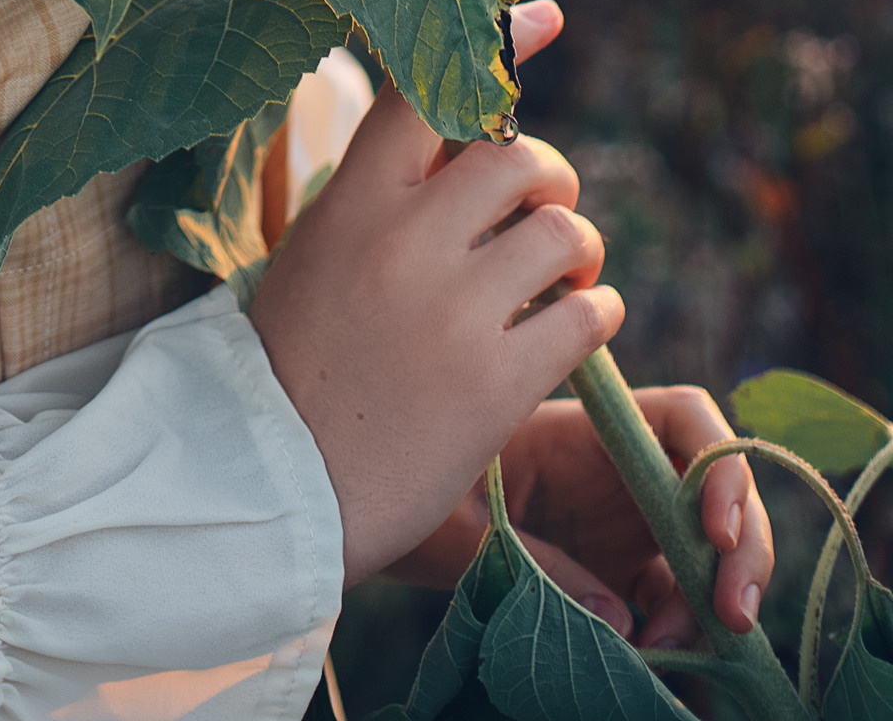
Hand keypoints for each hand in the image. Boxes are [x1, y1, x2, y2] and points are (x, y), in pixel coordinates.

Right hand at [247, 2, 623, 583]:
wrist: (277, 484)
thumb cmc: (300, 361)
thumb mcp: (322, 251)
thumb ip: (387, 195)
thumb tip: (468, 136)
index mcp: (353, 199)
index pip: (428, 94)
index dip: (495, 47)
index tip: (542, 13)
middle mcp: (405, 239)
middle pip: (520, 159)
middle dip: (550, 182)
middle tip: (544, 219)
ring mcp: (454, 310)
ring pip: (563, 233)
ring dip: (578, 255)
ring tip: (561, 285)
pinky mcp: (498, 382)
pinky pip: (589, 315)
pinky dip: (596, 314)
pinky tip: (573, 331)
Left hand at [390, 389, 773, 644]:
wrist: (351, 515)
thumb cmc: (396, 493)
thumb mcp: (458, 527)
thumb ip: (540, 568)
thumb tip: (622, 623)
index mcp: (581, 433)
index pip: (681, 421)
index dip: (718, 464)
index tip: (711, 529)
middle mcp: (613, 472)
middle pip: (714, 490)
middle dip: (740, 545)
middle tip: (733, 614)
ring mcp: (619, 524)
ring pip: (704, 552)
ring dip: (715, 598)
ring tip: (678, 648)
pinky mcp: (614, 574)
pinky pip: (672, 602)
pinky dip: (684, 635)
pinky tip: (670, 671)